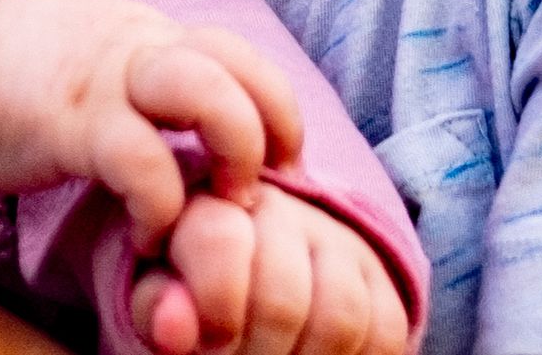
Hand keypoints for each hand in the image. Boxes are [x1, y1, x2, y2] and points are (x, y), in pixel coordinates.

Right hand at [0, 0, 299, 241]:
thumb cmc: (22, 78)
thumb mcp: (100, 63)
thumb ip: (149, 85)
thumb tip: (196, 130)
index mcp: (152, 37)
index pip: (241, 51)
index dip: (277, 106)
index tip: (283, 161)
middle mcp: (141, 48)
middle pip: (240, 65)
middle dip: (270, 128)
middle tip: (257, 189)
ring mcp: (109, 80)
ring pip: (206, 94)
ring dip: (233, 152)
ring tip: (222, 206)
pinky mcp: (72, 122)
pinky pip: (140, 159)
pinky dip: (161, 201)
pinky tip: (148, 232)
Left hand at [131, 185, 409, 354]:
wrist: (248, 270)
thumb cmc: (186, 290)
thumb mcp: (158, 292)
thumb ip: (157, 306)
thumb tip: (172, 329)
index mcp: (212, 202)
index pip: (221, 241)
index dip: (214, 309)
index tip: (207, 343)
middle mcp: (280, 207)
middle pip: (282, 299)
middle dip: (256, 353)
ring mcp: (336, 237)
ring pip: (339, 316)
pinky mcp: (378, 271)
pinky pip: (384, 326)